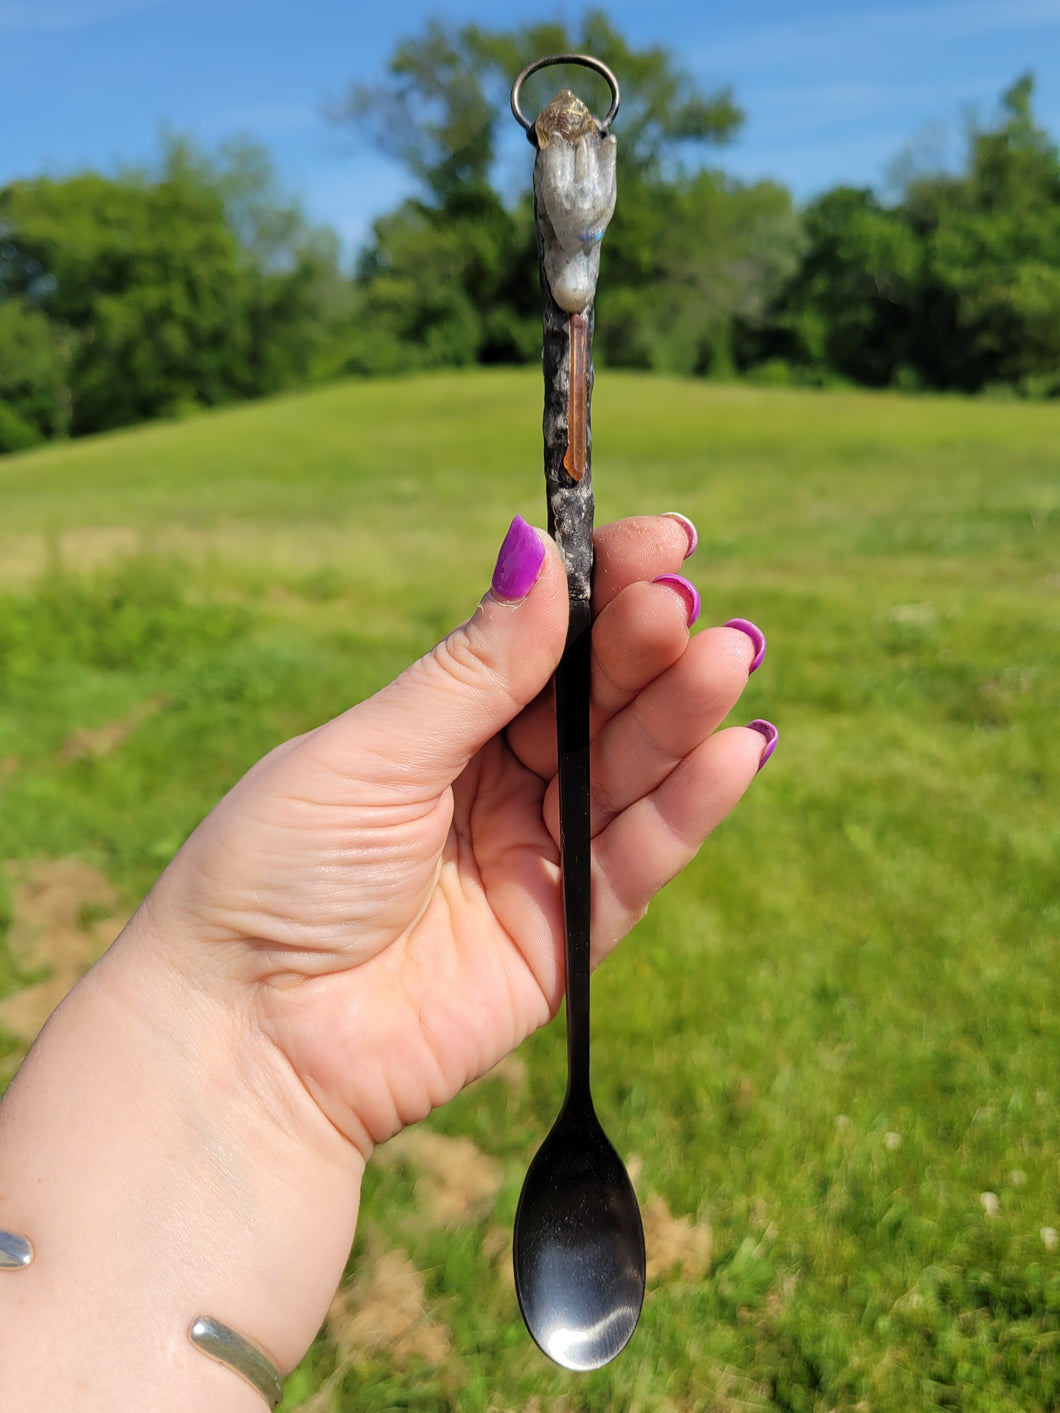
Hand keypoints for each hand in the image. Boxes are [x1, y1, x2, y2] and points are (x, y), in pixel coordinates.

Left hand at [142, 514, 772, 1155]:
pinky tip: (735, 750)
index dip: (601, 592)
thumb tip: (535, 546)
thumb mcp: (373, 753)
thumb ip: (473, 669)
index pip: (541, 645)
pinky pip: (636, 863)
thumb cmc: (277, 873)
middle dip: (643, 650)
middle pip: (593, 704)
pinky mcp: (565, 939)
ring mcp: (534, 860)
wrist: (245, 1037)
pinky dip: (688, 810)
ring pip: (627, 775)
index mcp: (439, 728)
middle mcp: (495, 785)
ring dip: (681, 716)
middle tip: (685, 601)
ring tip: (725, 657)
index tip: (662, 540)